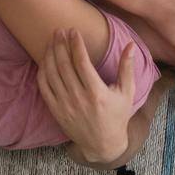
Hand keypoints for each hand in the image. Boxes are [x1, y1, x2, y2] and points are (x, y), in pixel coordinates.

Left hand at [38, 29, 135, 165]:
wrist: (102, 145)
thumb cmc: (117, 116)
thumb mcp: (127, 93)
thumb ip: (127, 68)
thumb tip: (131, 45)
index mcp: (97, 93)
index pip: (81, 62)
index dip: (76, 44)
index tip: (73, 30)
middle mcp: (79, 98)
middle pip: (64, 65)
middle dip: (60, 44)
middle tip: (59, 30)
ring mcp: (65, 105)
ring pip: (52, 74)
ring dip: (50, 54)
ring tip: (51, 40)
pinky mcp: (56, 111)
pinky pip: (44, 87)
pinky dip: (43, 71)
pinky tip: (45, 59)